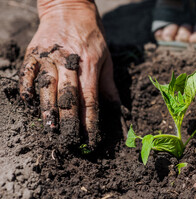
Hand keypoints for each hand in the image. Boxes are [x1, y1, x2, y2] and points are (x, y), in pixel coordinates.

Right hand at [19, 0, 119, 146]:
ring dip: (48, 111)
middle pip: (68, 97)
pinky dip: (28, 90)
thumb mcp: (106, 58)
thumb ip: (109, 85)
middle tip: (70, 140)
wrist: (69, 7)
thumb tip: (118, 108)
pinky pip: (28, 74)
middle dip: (69, 121)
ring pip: (47, 89)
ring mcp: (48, 57)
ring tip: (50, 129)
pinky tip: (30, 104)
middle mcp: (68, 62)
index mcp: (89, 65)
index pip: (90, 99)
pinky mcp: (34, 53)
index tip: (91, 138)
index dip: (90, 121)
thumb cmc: (92, 35)